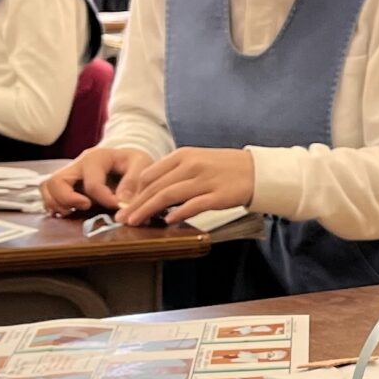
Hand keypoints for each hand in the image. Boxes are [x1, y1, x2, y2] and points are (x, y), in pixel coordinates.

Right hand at [42, 145, 152, 214]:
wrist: (125, 159)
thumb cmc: (133, 162)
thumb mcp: (142, 164)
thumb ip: (134, 181)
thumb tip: (122, 203)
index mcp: (95, 157)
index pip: (92, 185)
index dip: (105, 200)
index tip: (118, 207)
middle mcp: (76, 164)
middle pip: (56, 181)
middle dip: (68, 200)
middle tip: (86, 207)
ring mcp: (67, 174)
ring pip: (47, 187)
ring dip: (57, 203)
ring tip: (75, 211)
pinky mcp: (64, 184)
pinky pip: (47, 194)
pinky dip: (53, 205)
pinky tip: (70, 212)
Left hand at [116, 146, 254, 226]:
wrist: (257, 171)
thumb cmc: (225, 168)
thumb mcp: (197, 161)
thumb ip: (174, 173)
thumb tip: (151, 192)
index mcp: (183, 155)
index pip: (150, 174)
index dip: (134, 192)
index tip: (124, 206)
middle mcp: (192, 165)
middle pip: (155, 186)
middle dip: (135, 204)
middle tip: (121, 219)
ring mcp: (205, 180)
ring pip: (168, 196)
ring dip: (148, 210)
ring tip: (135, 222)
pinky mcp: (218, 195)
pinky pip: (193, 204)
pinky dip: (178, 213)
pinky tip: (167, 221)